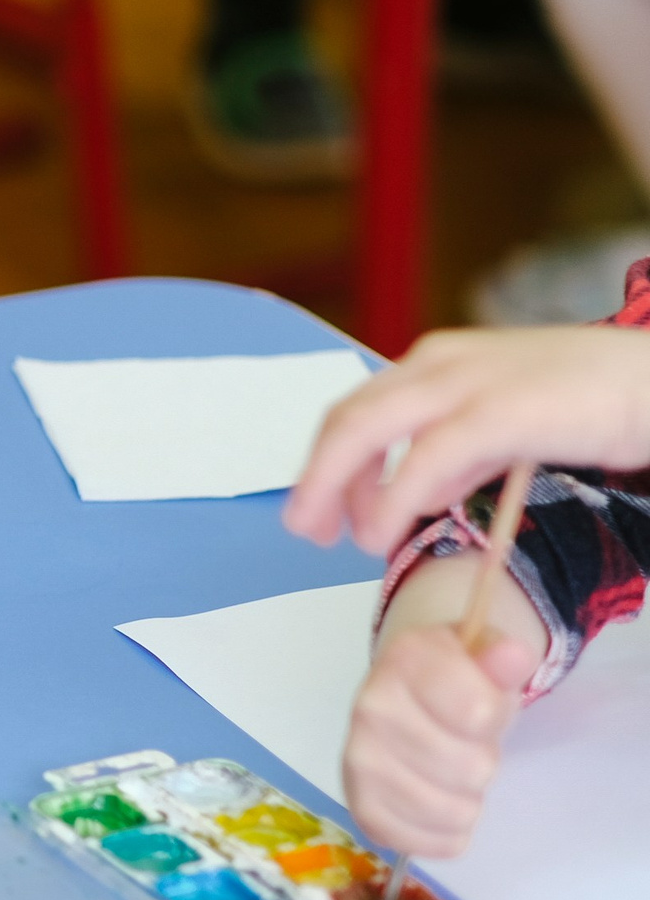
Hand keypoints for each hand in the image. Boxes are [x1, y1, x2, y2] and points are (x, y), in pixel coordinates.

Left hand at [284, 326, 649, 554]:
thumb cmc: (595, 401)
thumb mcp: (507, 427)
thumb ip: (457, 454)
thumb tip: (413, 491)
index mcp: (437, 361)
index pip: (358, 409)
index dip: (328, 462)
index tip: (321, 508)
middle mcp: (438, 363)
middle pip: (347, 419)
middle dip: (316, 477)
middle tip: (305, 529)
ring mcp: (465, 382)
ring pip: (367, 430)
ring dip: (339, 488)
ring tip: (344, 538)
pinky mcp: (499, 411)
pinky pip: (425, 458)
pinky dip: (392, 497)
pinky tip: (383, 530)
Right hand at [344, 622, 535, 855]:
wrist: (405, 701)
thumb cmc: (454, 682)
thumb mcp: (483, 658)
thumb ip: (503, 657)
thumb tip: (513, 656)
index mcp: (403, 661)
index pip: (477, 714)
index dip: (494, 718)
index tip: (482, 708)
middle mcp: (369, 709)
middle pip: (471, 769)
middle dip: (483, 761)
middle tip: (467, 746)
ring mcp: (359, 761)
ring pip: (452, 811)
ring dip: (467, 800)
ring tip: (453, 777)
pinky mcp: (362, 808)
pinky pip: (427, 843)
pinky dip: (447, 834)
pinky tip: (440, 807)